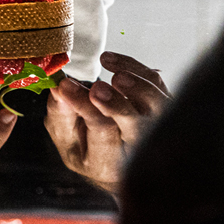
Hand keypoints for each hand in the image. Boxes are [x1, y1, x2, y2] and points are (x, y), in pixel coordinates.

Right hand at [45, 52, 169, 191]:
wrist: (118, 154)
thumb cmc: (89, 147)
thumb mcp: (67, 139)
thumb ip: (60, 115)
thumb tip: (58, 87)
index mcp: (109, 162)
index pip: (101, 132)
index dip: (83, 107)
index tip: (65, 86)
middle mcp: (138, 148)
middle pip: (136, 127)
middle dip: (116, 104)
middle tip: (97, 88)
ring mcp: (158, 128)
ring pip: (156, 105)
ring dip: (137, 86)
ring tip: (115, 75)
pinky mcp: (166, 108)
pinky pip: (156, 84)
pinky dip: (136, 68)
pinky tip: (110, 62)